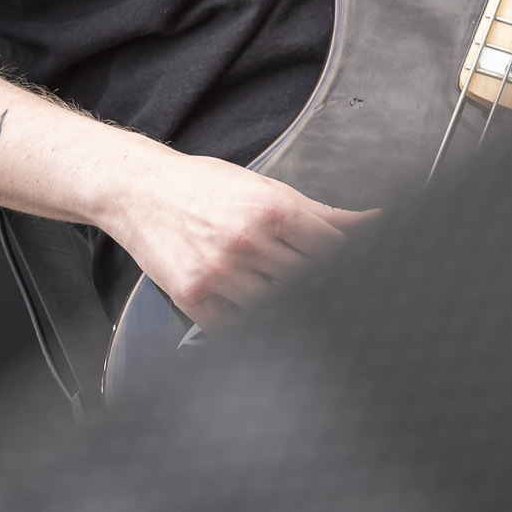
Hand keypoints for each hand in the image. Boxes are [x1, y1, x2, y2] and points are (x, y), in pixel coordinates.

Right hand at [98, 141, 373, 326]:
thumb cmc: (203, 185)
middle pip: (306, 280)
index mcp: (272, 208)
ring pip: (274, 306)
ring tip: (261, 279)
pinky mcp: (194, 297)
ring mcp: (221, 272)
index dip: (343, 260)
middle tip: (298, 274)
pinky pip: (235, 326)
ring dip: (277, 299)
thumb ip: (319, 212)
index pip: (331, 250)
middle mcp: (247, 240)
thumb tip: (371, 222)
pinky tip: (237, 297)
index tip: (347, 268)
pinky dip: (242, 318)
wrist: (139, 189)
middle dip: (309, 279)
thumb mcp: (264, 186)